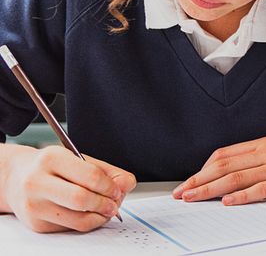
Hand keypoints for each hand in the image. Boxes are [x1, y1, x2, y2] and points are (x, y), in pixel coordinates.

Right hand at [1, 145, 134, 232]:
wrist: (17, 179)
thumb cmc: (53, 168)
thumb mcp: (79, 160)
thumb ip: (108, 171)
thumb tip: (127, 184)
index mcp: (51, 159)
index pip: (90, 176)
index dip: (110, 186)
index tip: (118, 190)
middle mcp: (38, 181)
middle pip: (82, 199)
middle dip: (106, 204)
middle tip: (114, 204)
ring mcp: (34, 205)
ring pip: (78, 219)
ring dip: (100, 217)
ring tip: (106, 210)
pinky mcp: (36, 223)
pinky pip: (71, 228)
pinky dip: (88, 223)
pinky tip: (90, 214)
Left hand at [172, 135, 265, 205]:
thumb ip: (262, 157)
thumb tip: (237, 172)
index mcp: (265, 143)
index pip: (225, 154)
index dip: (203, 169)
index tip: (189, 181)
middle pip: (225, 166)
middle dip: (199, 180)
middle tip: (181, 193)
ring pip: (237, 177)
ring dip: (210, 189)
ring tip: (193, 198)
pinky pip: (261, 189)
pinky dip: (242, 196)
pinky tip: (228, 202)